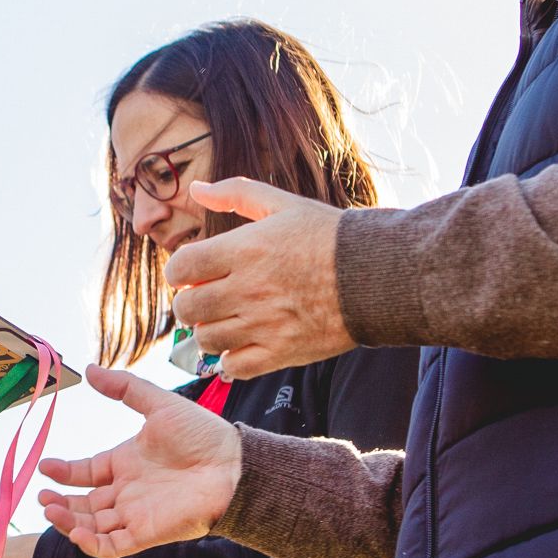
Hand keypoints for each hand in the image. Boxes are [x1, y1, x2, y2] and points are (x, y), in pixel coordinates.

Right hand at [37, 365, 241, 557]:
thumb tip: (89, 370)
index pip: (86, 473)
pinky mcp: (146, 534)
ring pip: (92, 526)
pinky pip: (112, 547)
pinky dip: (91, 544)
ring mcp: (135, 514)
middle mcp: (127, 491)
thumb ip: (124, 388)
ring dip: (68, 522)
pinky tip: (76, 531)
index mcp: (126, 462)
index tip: (44, 465)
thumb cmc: (202, 434)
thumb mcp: (158, 404)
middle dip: (60, 502)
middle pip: (84, 503)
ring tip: (51, 508)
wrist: (233, 466)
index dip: (63, 472)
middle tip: (42, 496)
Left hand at [164, 179, 350, 378]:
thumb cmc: (330, 236)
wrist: (378, 273)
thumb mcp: (283, 204)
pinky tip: (241, 345)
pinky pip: (235, 367)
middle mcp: (249, 288)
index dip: (179, 271)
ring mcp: (264, 323)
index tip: (192, 272)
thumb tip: (196, 190)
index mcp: (244, 249)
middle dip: (190, 303)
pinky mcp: (282, 352)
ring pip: (207, 340)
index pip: (180, 267)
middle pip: (188, 308)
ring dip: (209, 331)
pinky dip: (231, 360)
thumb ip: (236, 194)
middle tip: (206, 298)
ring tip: (226, 321)